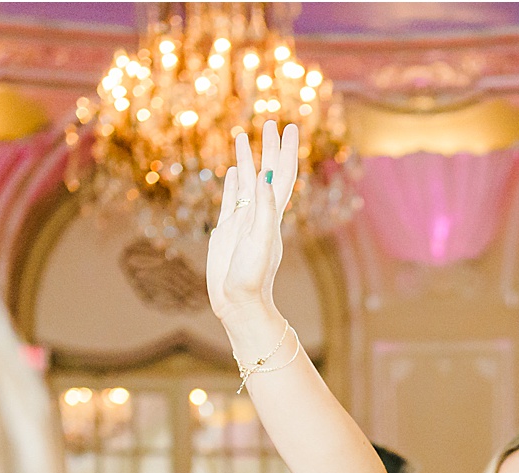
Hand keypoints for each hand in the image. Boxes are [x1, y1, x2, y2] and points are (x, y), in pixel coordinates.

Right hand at [206, 121, 298, 336]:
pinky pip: (233, 199)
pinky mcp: (228, 230)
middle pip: (267, 173)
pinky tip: (234, 170)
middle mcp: (261, 214)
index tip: (290, 127)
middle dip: (270, 148)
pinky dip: (234, 183)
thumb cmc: (251, 277)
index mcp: (272, 215)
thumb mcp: (260, 240)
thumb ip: (265, 209)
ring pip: (248, 182)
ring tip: (243, 136)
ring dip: (249, 160)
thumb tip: (267, 176)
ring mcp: (244, 221)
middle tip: (271, 122)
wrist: (237, 303)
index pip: (283, 175)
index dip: (286, 151)